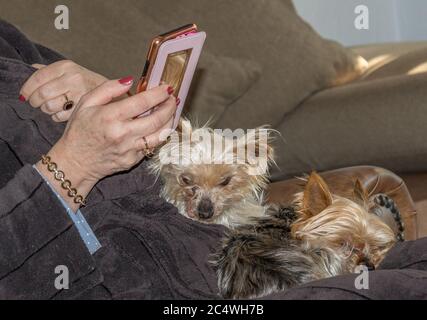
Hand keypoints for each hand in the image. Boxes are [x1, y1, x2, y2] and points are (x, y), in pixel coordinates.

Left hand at [20, 60, 107, 121]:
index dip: (27, 88)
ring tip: (53, 107)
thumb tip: (30, 68)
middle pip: (41, 94)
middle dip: (35, 101)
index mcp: (67, 66)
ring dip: (46, 109)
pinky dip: (56, 117)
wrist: (117, 95)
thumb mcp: (71, 71)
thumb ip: (50, 70)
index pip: (38, 77)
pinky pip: (58, 117)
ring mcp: (79, 94)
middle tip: (37, 104)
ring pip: (49, 107)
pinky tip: (62, 113)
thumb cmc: (89, 84)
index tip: (24, 95)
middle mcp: (74, 78)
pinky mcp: (83, 110)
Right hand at [36, 77, 176, 210]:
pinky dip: (159, 135)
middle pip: (157, 119)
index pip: (143, 102)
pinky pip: (151, 147)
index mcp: (110, 116)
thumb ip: (108, 88)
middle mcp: (123, 134)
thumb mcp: (86, 103)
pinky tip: (160, 126)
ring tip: (171, 112)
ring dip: (169, 122)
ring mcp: (129, 149)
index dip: (159, 94)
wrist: (75, 162)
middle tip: (173, 99)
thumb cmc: (79, 131)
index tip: (166, 88)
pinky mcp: (133, 160)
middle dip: (169, 107)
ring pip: (160, 135)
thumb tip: (129, 80)